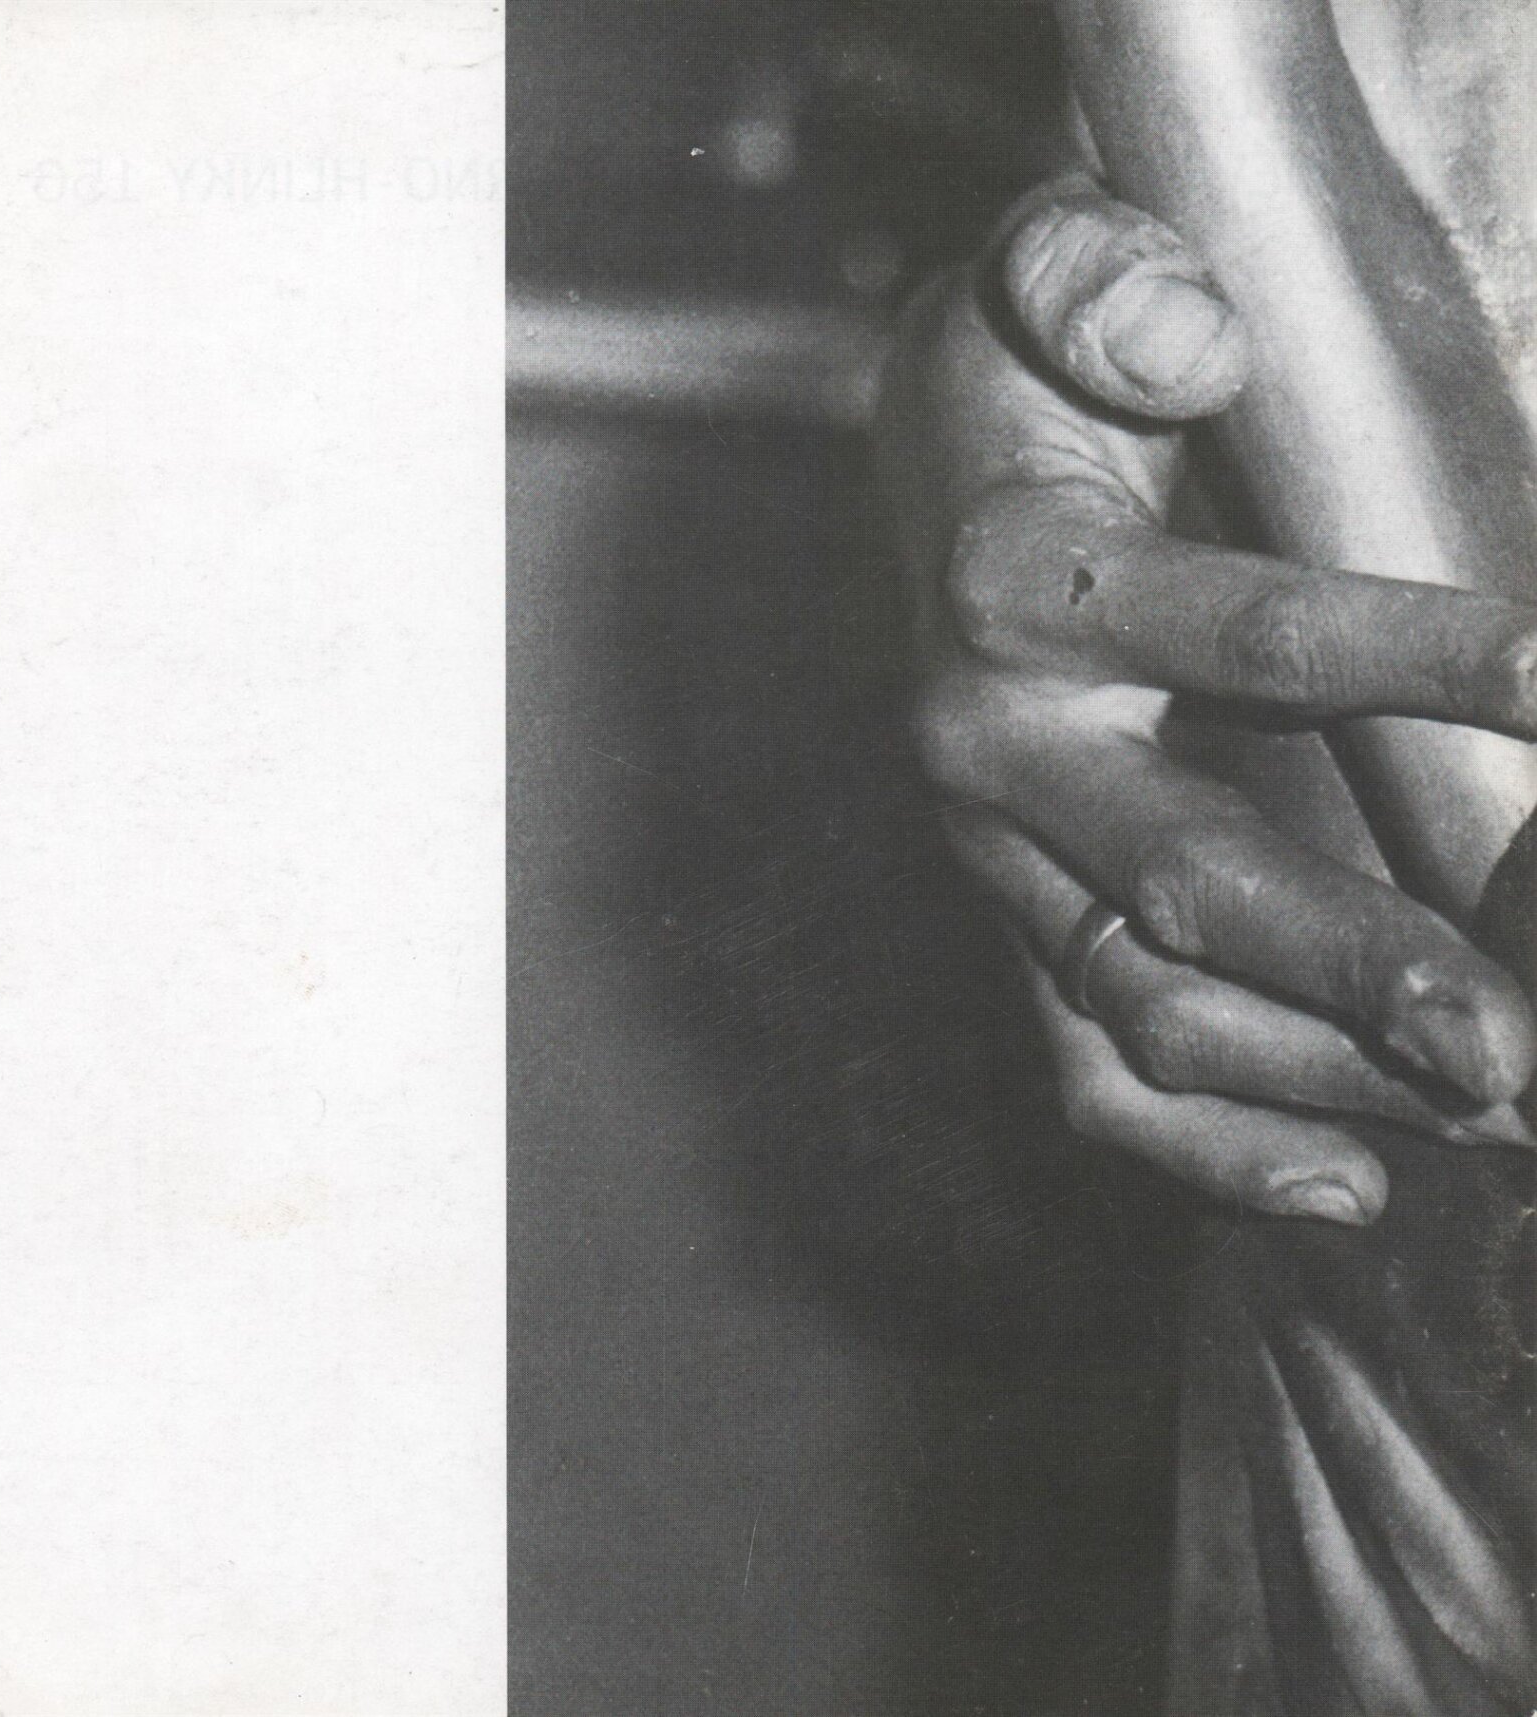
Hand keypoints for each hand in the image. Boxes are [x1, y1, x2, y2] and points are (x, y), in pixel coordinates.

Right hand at [879, 170, 1536, 1226]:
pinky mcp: (1024, 922)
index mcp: (1020, 591)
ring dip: (1318, 1076)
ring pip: (1148, 1008)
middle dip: (1358, 970)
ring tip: (1489, 1110)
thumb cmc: (1023, 383)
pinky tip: (1357, 1181)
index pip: (1243, 638)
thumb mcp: (1046, 277)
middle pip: (1185, 886)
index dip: (1422, 664)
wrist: (934, 487)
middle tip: (1515, 1043)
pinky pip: (1094, 1068)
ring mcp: (1003, 861)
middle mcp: (992, 750)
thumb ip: (1093, 277)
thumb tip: (1191, 340)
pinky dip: (1211, 1145)